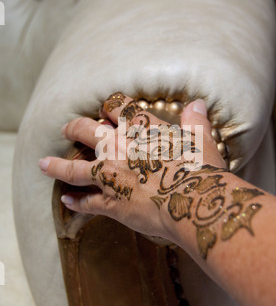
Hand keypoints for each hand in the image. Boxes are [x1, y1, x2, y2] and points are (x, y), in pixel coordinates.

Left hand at [38, 93, 225, 244]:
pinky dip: (75, 202)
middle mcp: (120, 147)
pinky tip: (66, 200)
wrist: (193, 201)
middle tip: (67, 129)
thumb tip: (197, 103)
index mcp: (142, 129)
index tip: (107, 109)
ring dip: (57, 165)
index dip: (111, 107)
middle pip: (87, 130)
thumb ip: (196, 120)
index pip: (119, 108)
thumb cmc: (200, 169)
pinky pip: (86, 202)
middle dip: (75, 128)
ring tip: (43, 164)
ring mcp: (111, 175)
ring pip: (74, 167)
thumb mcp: (202, 139)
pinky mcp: (110, 202)